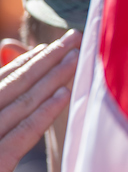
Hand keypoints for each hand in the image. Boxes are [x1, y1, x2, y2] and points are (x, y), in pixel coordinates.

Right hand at [0, 30, 81, 171]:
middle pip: (14, 83)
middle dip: (46, 59)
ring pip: (20, 102)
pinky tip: (62, 96)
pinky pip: (20, 134)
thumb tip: (10, 74)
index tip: (55, 46)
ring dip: (50, 78)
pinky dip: (41, 113)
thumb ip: (2, 107)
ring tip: (75, 58)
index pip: (2, 79)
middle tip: (75, 38)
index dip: (29, 61)